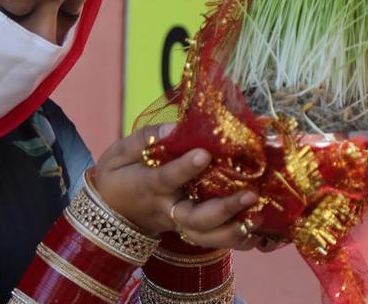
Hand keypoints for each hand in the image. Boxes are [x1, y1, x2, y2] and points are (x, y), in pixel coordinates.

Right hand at [93, 123, 261, 249]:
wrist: (109, 210)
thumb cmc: (117, 175)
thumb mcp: (118, 152)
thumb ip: (144, 139)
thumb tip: (174, 127)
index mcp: (147, 185)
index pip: (167, 178)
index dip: (185, 168)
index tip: (204, 153)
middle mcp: (166, 208)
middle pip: (195, 217)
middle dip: (224, 209)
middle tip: (250, 194)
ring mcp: (177, 222)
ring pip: (205, 236)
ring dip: (234, 230)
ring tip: (258, 216)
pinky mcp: (187, 229)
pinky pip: (211, 241)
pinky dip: (235, 241)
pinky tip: (256, 231)